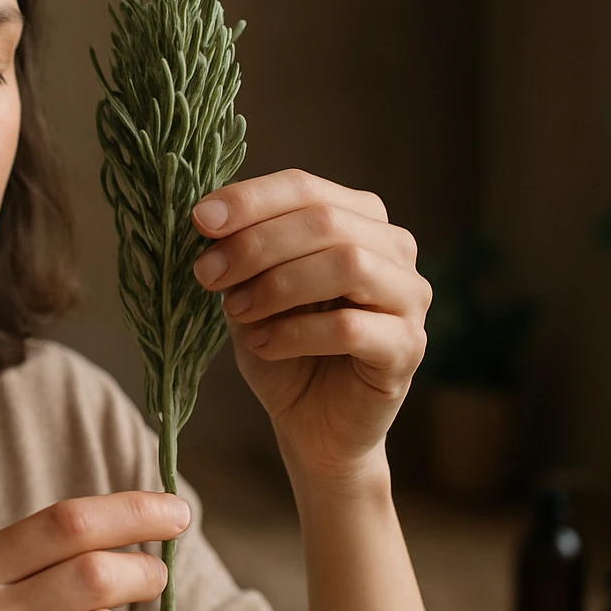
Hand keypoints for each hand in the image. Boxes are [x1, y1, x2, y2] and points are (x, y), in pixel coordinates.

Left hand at [190, 169, 431, 481]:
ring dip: (279, 285)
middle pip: (326, 221)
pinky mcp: (408, 349)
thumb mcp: (251, 290)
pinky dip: (296, 333)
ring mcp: (410, 297)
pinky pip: (352, 328)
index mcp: (358, 217)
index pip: (305, 187)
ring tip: (236, 311)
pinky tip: (264, 345)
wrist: (312, 424)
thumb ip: (241, 253)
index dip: (251, 200)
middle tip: (207, 275)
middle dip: (256, 244)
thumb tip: (209, 218)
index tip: (200, 220)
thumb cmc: (283, 346)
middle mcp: (394, 248)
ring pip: (348, 265)